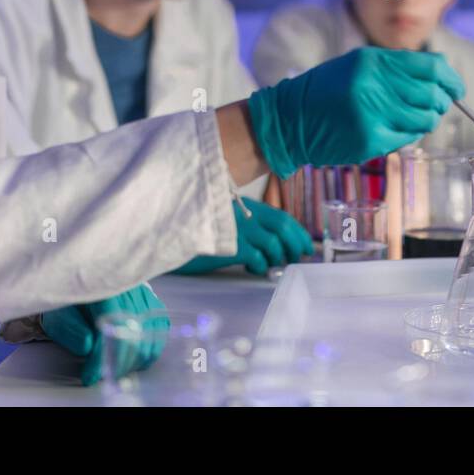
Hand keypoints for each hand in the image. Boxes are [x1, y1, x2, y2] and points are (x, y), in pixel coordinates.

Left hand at [40, 283, 166, 386]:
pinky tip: (135, 360)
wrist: (86, 283)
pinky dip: (150, 349)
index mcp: (103, 289)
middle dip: (119, 363)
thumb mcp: (60, 314)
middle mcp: (129, 288)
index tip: (91, 376)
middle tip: (105, 377)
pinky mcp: (153, 301)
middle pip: (134, 333)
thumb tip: (89, 346)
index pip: (111, 326)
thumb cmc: (72, 302)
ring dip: (135, 360)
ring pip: (150, 334)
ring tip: (118, 371)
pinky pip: (160, 329)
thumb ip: (70, 330)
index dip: (102, 356)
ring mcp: (144, 294)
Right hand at [175, 199, 313, 274]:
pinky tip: (251, 269)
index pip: (280, 216)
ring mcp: (237, 229)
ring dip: (278, 258)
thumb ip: (244, 223)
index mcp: (244, 205)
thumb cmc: (194, 227)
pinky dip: (260, 266)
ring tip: (272, 265)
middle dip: (296, 245)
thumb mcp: (223, 219)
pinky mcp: (229, 246)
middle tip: (298, 258)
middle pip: (282, 228)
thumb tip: (271, 242)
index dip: (297, 231)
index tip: (306, 245)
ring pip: (273, 244)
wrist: (167, 231)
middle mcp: (244, 214)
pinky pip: (256, 259)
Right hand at [246, 47, 463, 176]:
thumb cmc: (326, 91)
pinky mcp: (369, 139)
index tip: (456, 89)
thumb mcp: (358, 65)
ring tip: (412, 120)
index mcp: (372, 60)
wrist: (288, 120)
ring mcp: (371, 113)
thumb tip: (442, 70)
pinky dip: (408, 136)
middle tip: (436, 107)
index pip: (430, 67)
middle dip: (440, 103)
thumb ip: (397, 66)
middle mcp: (373, 84)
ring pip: (424, 119)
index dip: (450, 79)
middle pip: (431, 94)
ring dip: (425, 121)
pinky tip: (394, 131)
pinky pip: (407, 138)